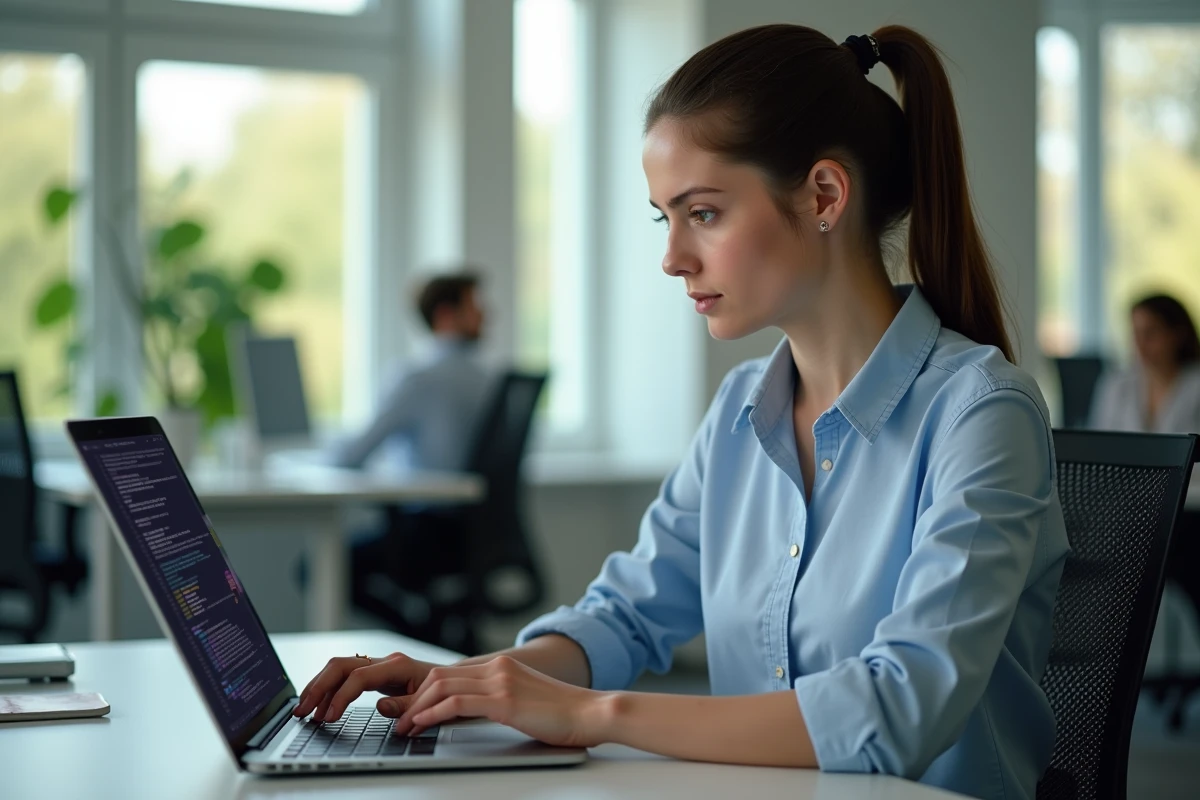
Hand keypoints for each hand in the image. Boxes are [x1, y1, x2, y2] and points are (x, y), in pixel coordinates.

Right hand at [294, 652, 437, 721]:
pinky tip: (321, 707)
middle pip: (341, 665)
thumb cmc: (444, 691)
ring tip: (304, 710)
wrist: (452, 680)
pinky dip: (330, 691)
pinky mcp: (375, 673)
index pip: (358, 677)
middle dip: (318, 687)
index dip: (340, 697)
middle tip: (301, 710)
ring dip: (319, 688)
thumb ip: (406, 705)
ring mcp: (378, 665)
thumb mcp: (430, 700)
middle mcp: (384, 661)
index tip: (328, 718)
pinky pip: (345, 677)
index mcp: (397, 665)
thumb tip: (380, 707)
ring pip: (339, 668)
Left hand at [392, 655, 612, 748]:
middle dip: (414, 699)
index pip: (451, 673)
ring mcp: (500, 682)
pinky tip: (423, 725)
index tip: (412, 711)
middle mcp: (498, 667)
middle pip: (440, 676)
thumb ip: (502, 698)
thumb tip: (476, 712)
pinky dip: (433, 714)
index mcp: (502, 666)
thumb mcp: (527, 700)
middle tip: (400, 721)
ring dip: (417, 708)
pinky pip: (456, 703)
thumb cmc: (565, 714)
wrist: (592, 713)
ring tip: (406, 728)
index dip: (425, 692)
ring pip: (442, 686)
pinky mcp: (504, 700)